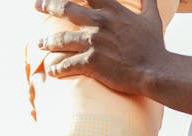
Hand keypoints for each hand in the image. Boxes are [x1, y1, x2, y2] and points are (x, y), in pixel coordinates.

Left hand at [35, 0, 166, 94]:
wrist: (154, 71)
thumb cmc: (154, 46)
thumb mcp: (152, 18)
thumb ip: (148, 1)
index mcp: (111, 9)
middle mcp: (99, 22)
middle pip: (65, 8)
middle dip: (48, 5)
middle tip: (36, 5)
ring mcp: (94, 42)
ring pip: (62, 39)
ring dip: (48, 41)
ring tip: (40, 43)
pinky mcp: (92, 63)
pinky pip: (68, 65)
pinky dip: (58, 69)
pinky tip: (52, 72)